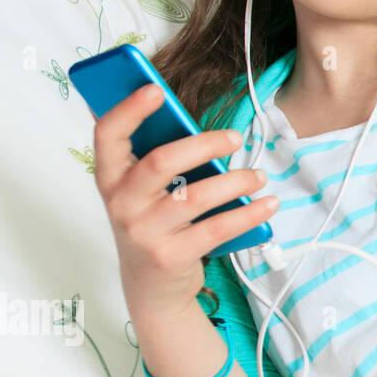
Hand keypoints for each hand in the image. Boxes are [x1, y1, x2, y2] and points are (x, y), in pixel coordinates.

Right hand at [91, 83, 277, 321]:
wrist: (152, 288)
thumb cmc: (155, 224)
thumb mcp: (145, 192)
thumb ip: (159, 158)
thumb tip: (191, 120)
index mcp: (111, 178)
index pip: (107, 135)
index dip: (128, 109)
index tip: (155, 88)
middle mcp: (121, 204)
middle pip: (161, 161)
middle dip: (204, 143)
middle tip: (234, 137)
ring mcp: (144, 232)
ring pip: (195, 196)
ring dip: (236, 180)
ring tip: (258, 174)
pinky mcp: (171, 256)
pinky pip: (218, 228)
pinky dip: (249, 213)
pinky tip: (268, 203)